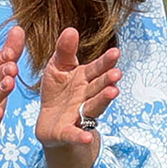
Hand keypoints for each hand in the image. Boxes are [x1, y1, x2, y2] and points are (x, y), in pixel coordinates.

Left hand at [35, 28, 120, 167]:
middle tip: (117, 74)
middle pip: (98, 87)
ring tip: (113, 93)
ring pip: (93, 107)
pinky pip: (75, 134)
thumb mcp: (57, 67)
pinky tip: (88, 138)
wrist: (50, 122)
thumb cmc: (57, 92)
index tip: (115, 52)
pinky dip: (81, 136)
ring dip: (103, 101)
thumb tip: (71, 29)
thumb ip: (64, 51)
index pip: (96, 69)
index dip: (105, 62)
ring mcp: (79, 114)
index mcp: (84, 79)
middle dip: (107, 81)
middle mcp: (86, 96)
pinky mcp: (67, 132)